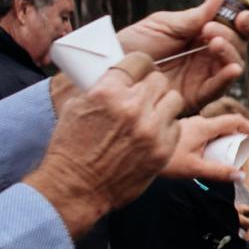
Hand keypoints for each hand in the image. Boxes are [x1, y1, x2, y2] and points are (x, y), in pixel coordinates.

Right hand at [25, 54, 181, 237]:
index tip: (139, 71)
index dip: (140, 65)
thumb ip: (102, 89)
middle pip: (159, 80)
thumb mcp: (76, 108)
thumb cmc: (71, 148)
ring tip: (152, 113)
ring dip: (164, 104)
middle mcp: (133, 108)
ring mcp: (151, 130)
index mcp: (108, 93)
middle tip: (145, 94)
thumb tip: (119, 76)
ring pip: (174, 100)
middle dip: (152, 85)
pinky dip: (167, 127)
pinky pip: (177, 126)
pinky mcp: (164, 149)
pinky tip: (153, 133)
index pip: (138, 61)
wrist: (77, 186)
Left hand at [115, 0, 248, 112]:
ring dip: (230, 52)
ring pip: (234, 65)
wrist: (110, 69)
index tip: (242, 15)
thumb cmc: (132, 44)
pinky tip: (231, 67)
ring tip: (214, 42)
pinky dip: (229, 77)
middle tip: (210, 29)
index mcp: (202, 35)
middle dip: (232, 34)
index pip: (233, 28)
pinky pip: (219, 87)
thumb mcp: (162, 25)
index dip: (244, 22)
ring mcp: (204, 75)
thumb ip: (192, 17)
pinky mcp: (197, 95)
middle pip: (239, 45)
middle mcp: (208, 56)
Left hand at [161, 113, 248, 181]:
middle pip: (227, 126)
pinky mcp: (184, 130)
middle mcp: (198, 122)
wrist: (136, 153)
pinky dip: (214, 143)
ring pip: (216, 130)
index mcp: (204, 127)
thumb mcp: (194, 169)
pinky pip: (206, 133)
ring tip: (224, 160)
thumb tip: (241, 176)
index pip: (236, 121)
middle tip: (242, 158)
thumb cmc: (165, 162)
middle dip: (239, 140)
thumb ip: (219, 172)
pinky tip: (207, 157)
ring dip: (226, 142)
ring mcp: (190, 125)